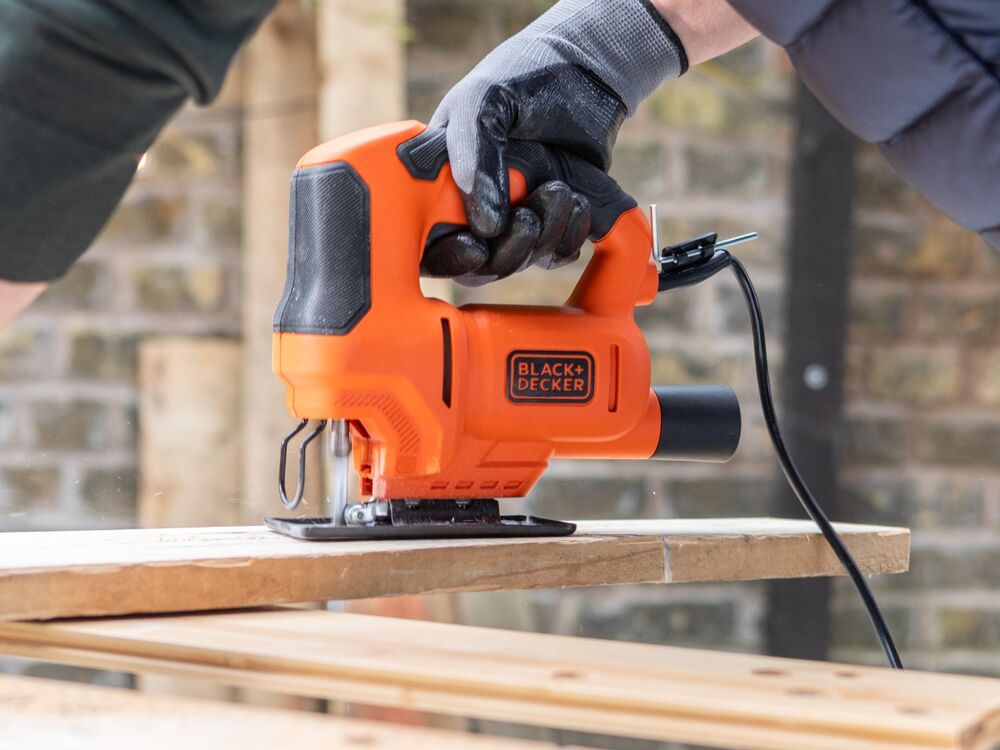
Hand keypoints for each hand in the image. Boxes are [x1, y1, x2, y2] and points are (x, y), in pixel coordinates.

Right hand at [422, 0, 686, 285]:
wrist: (587, 72)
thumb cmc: (521, 79)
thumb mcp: (483, 103)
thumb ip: (474, 156)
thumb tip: (487, 226)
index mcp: (439, 182)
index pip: (429, 243)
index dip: (448, 256)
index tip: (475, 246)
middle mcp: (472, 208)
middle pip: (477, 267)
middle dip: (507, 251)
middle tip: (529, 216)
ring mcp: (512, 218)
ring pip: (520, 261)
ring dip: (544, 236)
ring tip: (559, 190)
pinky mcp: (550, 224)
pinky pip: (555, 254)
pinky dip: (568, 237)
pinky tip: (576, 201)